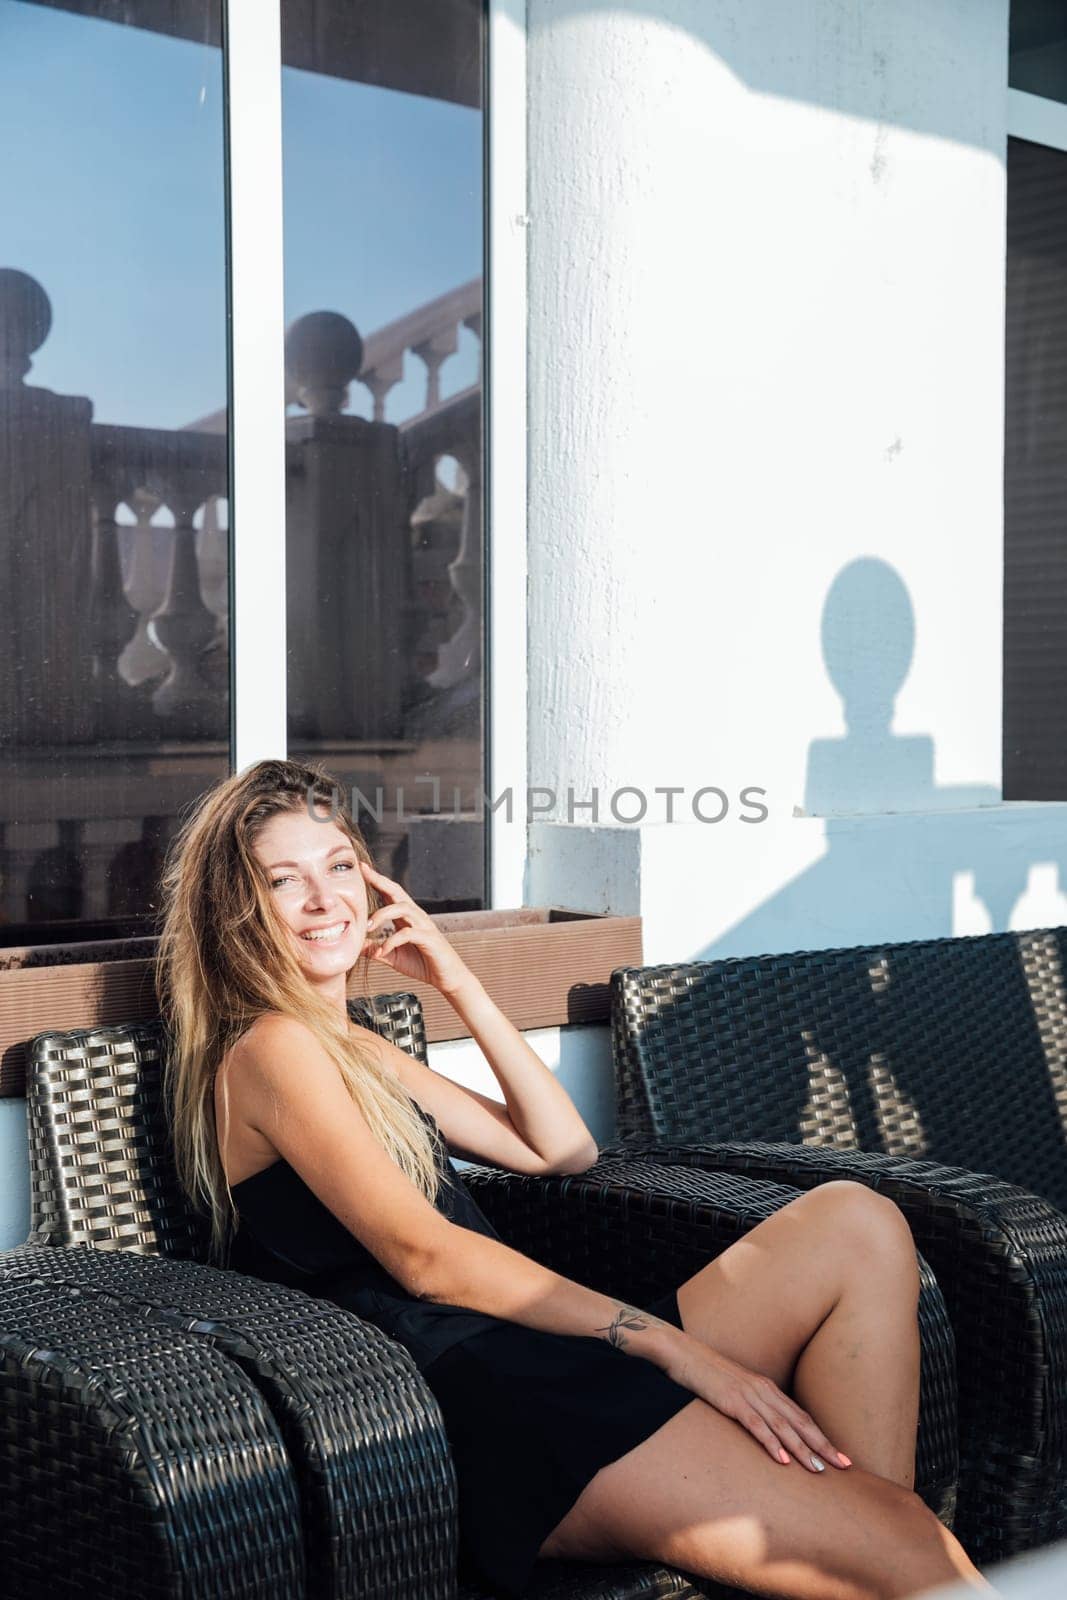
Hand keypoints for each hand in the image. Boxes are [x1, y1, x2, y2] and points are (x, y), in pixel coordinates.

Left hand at [359, 862, 474, 993]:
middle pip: (398, 892)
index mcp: (407, 918)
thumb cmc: (423, 964)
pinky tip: (382, 951)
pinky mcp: (429, 939)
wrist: (448, 978)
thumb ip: (375, 948)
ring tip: (368, 927)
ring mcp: (424, 926)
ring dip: (382, 915)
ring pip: (403, 908)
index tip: (362, 868)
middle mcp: (416, 917)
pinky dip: (391, 941)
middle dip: (380, 881)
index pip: (390, 894)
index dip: (377, 881)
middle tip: (363, 872)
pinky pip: (408, 934)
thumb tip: (355, 945)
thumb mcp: (392, 956)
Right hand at [662, 1332, 850, 1472]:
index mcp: (767, 1388)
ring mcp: (748, 1394)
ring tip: (819, 1470)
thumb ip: (752, 1405)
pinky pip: (755, 1424)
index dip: (823, 1437)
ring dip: (803, 1449)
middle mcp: (763, 1390)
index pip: (801, 1416)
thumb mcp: (736, 1389)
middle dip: (823, 1445)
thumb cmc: (707, 1374)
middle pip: (800, 1421)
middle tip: (845, 1466)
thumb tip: (767, 1430)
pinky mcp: (731, 1401)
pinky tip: (782, 1459)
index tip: (841, 1456)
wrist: (682, 1352)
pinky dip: (771, 1442)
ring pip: (782, 1426)